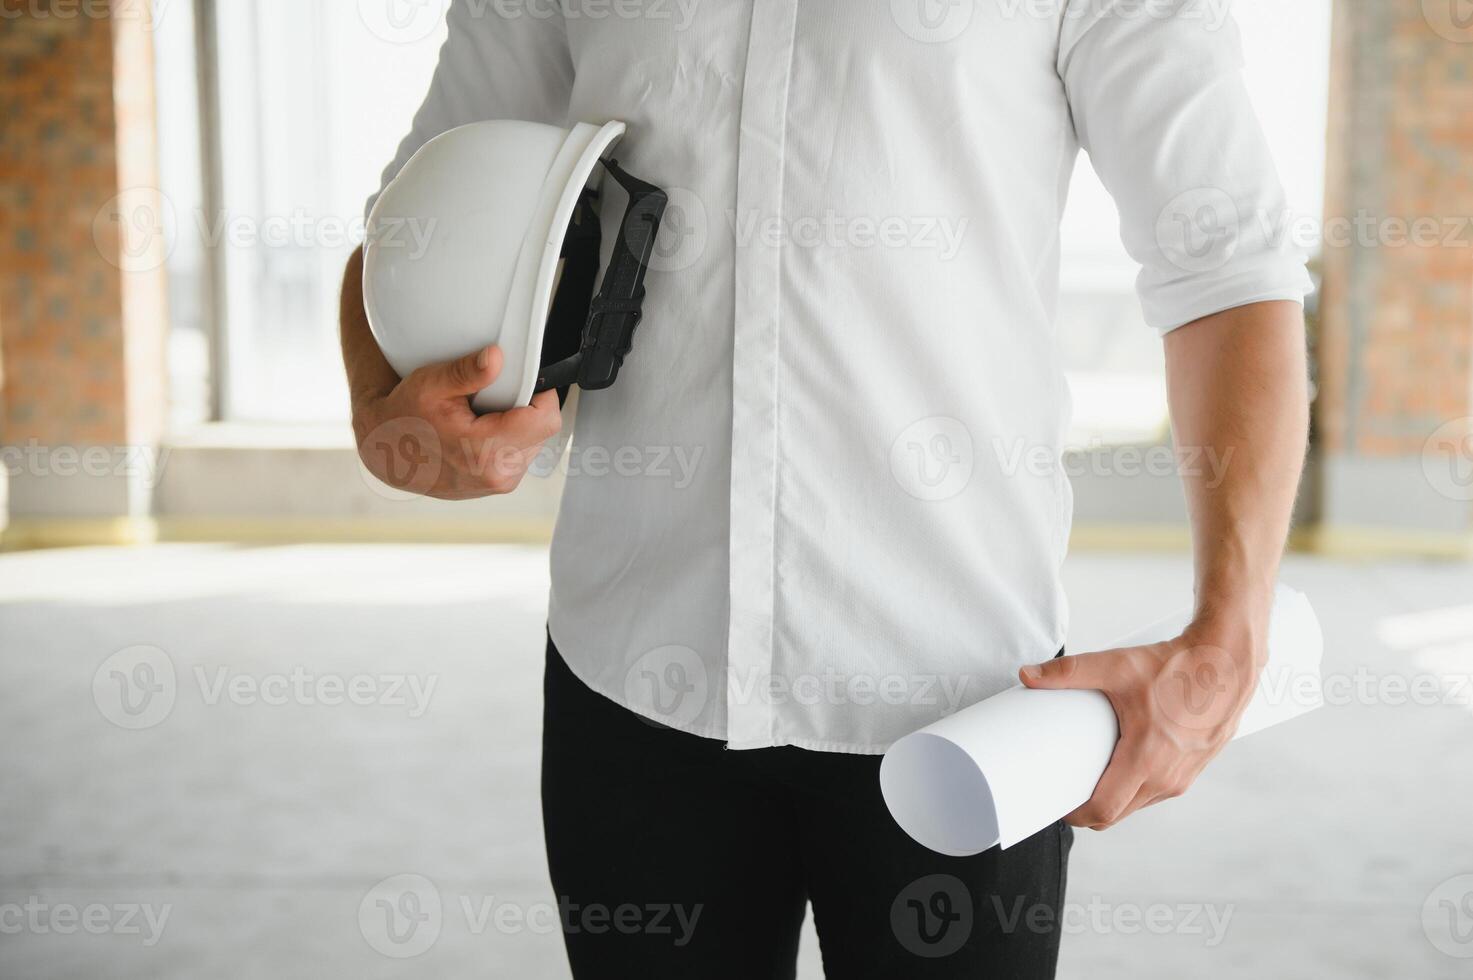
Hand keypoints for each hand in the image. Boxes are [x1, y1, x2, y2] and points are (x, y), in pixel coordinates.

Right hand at [352, 345, 562, 499]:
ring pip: (534, 444)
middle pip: (543, 431)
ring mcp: (498, 484)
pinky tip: (483, 432)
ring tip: (485, 415)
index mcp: (486, 451)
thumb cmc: (406, 417)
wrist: (385, 452)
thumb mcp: (431, 385)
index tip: (524, 381)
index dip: (542, 394)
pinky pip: (520, 456)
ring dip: (519, 426)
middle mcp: (498, 475)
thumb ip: (468, 372)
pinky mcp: (497, 486)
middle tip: (494, 397)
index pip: (546, 419)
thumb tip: (496, 358)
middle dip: (527, 408)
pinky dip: (509, 440)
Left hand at [1018, 614, 1265, 830]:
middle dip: (1089, 809)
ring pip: (1138, 804)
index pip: (1104, 810)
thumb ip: (1068, 672)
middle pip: (1117, 814)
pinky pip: (1156, 792)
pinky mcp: (1192, 770)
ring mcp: (1183, 778)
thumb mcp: (1116, 666)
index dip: (1075, 814)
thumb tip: (1028, 675)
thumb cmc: (1175, 666)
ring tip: (1091, 775)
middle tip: (1066, 788)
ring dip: (1114, 798)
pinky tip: (1123, 768)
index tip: (1056, 804)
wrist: (1226, 663)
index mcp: (1146, 760)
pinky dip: (1136, 788)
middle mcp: (1167, 778)